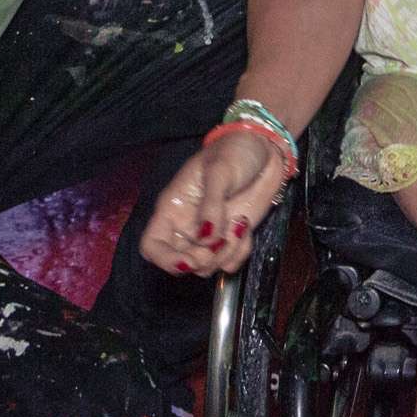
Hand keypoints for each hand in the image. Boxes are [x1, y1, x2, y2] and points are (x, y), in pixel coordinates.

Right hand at [139, 133, 290, 277]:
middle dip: (202, 261)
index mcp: (173, 208)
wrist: (264, 150)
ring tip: (239, 224)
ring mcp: (210, 235)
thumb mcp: (220, 172)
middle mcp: (186, 227)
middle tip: (221, 243)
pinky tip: (245, 228)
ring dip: (225, 254)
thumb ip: (212, 205)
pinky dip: (240, 252)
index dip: (165, 260)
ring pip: (208, 267)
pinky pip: (230, 262)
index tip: (190, 259)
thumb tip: (206, 238)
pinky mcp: (231, 238)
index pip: (152, 246)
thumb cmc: (234, 152)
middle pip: (181, 264)